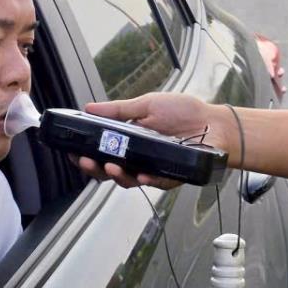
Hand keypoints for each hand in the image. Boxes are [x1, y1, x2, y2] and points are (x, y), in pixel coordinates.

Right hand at [69, 92, 227, 189]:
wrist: (214, 123)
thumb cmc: (185, 112)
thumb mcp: (148, 105)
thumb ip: (119, 110)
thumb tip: (89, 108)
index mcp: (130, 140)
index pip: (101, 152)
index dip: (85, 154)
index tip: (72, 152)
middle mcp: (138, 157)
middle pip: (109, 170)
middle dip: (93, 169)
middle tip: (85, 162)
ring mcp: (152, 169)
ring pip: (128, 180)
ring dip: (116, 176)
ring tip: (109, 167)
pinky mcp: (170, 176)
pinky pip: (154, 182)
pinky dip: (146, 180)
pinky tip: (140, 175)